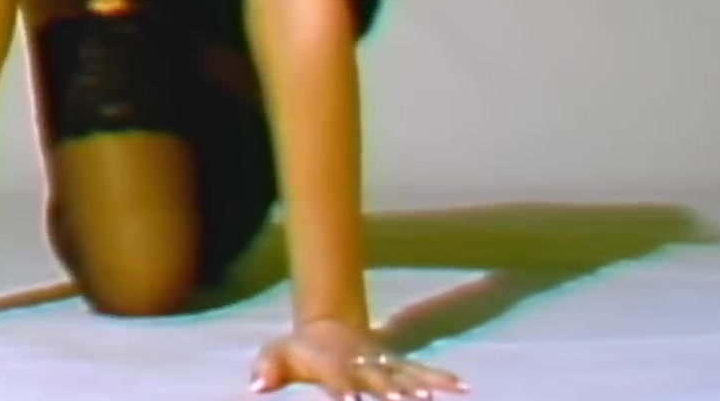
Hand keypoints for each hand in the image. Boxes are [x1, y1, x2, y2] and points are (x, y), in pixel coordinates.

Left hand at [250, 320, 466, 399]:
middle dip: (391, 392)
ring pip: (405, 375)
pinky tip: (464, 387)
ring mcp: (381, 363)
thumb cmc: (299, 349)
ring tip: (443, 394)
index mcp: (331, 364)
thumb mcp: (276, 354)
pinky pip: (422, 373)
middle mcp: (361, 363)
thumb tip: (255, 386)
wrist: (327, 325)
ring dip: (423, 385)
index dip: (344, 392)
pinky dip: (442, 379)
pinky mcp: (397, 365)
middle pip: (378, 380)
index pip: (338, 381)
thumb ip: (267, 369)